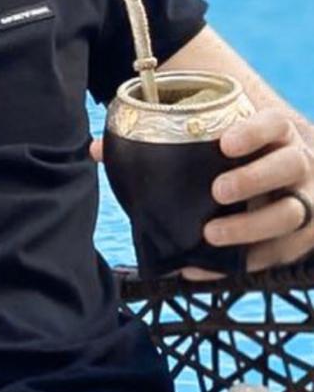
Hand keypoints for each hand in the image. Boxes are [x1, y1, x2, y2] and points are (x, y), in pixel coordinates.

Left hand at [89, 113, 313, 279]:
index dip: (253, 132)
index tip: (224, 142)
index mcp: (276, 132)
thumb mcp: (209, 137)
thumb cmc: (232, 155)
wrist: (279, 174)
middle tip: (216, 191)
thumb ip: (157, 137)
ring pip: (291, 214)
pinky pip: (281, 253)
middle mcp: (298, 163)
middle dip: (253, 179)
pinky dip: (247, 262)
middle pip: (287, 167)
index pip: (273, 124)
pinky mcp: (302, 236)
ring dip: (252, 227)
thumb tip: (98, 149)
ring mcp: (306, 200)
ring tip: (211, 235)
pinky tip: (210, 267)